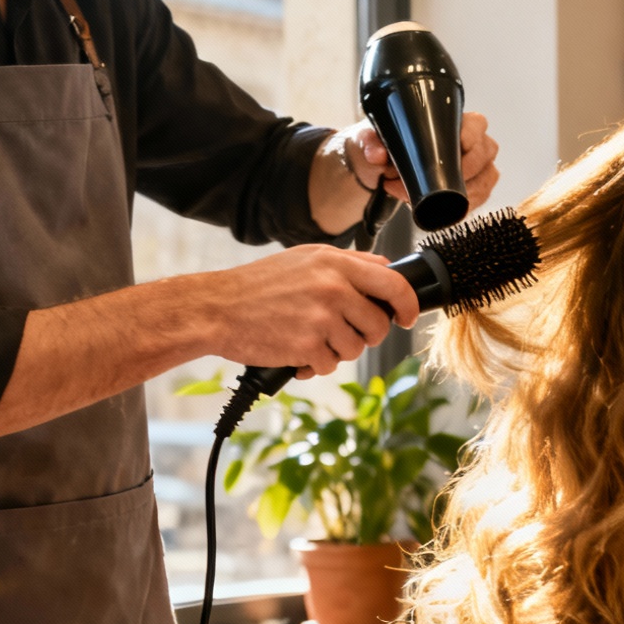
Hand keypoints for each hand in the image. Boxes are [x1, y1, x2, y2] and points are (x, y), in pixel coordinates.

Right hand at [194, 245, 419, 377]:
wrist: (217, 308)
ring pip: (355, 349)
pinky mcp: (307, 345)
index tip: (405, 317)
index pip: (393, 283)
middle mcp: (333, 288)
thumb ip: (346, 262)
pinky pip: (329, 365)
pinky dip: (315, 365)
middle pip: (378, 324)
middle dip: (367, 335)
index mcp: (335, 263)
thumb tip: (385, 268)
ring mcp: (322, 318)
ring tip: (312, 340)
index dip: (406, 304)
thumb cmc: (257, 285)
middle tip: (345, 334)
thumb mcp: (304, 258)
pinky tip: (297, 353)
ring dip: (337, 351)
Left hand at [332, 112, 501, 210]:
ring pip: (486, 179)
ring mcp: (475, 167)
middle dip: (461, 173)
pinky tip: (442, 209)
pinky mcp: (472, 189)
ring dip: (462, 193)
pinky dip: (463, 207)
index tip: (460, 144)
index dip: (473, 136)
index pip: (478, 124)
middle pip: (485, 154)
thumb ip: (370, 142)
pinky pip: (481, 198)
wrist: (383, 169)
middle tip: (430, 183)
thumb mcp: (372, 139)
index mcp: (453, 121)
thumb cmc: (386, 145)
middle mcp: (471, 143)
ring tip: (430, 198)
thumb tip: (377, 155)